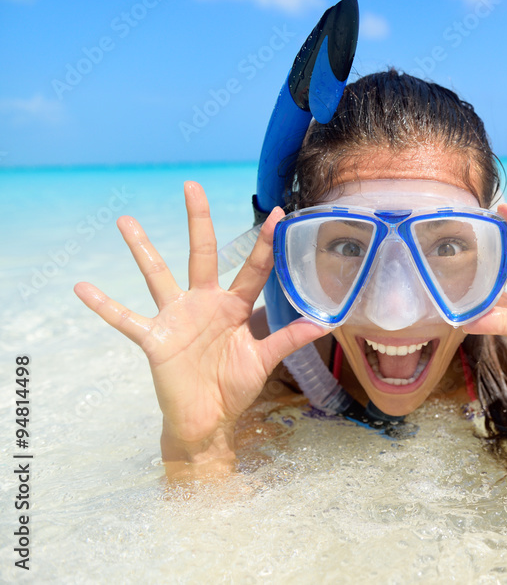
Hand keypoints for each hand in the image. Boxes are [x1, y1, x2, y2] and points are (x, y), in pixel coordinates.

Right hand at [74, 182, 327, 464]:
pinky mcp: (155, 339)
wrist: (206, 420)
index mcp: (235, 306)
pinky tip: (81, 287)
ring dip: (142, 249)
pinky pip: (125, 319)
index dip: (266, 242)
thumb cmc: (235, 387)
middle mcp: (204, 303)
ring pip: (157, 275)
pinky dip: (104, 305)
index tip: (278, 212)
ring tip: (125, 221)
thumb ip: (288, 338)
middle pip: (202, 254)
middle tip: (192, 186)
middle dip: (199, 220)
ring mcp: (177, 318)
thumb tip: (325, 322)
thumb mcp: (264, 360)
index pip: (253, 268)